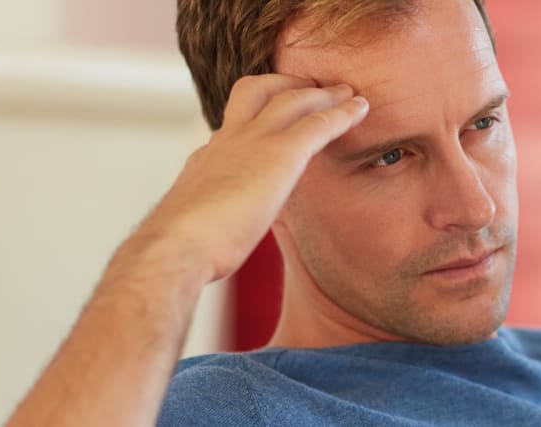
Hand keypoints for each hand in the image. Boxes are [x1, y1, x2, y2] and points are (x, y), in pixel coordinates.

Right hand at [114, 74, 367, 284]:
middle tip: (311, 87)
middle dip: (286, 83)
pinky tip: (361, 109)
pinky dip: (342, 113)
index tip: (272, 117)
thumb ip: (210, 219)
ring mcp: (253, 141)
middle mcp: (228, 140)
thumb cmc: (183, 249)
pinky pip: (318, 123)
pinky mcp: (280, 153)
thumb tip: (212, 235)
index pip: (233, 125)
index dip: (254, 116)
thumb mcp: (196, 225)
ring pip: (293, 98)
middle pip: (255, 90)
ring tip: (348, 93)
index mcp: (208, 158)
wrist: (178, 244)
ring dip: (323, 93)